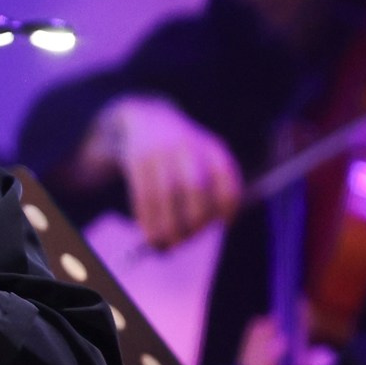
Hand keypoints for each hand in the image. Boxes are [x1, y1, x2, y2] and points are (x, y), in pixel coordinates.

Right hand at [89, 96, 243, 249]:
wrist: (146, 119)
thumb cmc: (183, 155)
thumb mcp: (204, 161)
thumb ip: (214, 192)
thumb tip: (215, 229)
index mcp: (212, 148)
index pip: (226, 177)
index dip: (229, 204)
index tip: (226, 224)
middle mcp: (187, 145)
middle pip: (195, 187)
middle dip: (194, 220)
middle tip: (190, 239)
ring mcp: (160, 150)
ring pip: (165, 194)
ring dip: (167, 225)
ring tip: (168, 245)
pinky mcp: (136, 158)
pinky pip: (143, 194)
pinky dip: (147, 218)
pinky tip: (149, 233)